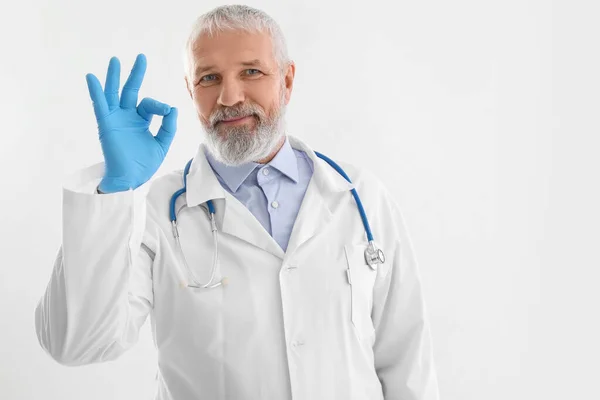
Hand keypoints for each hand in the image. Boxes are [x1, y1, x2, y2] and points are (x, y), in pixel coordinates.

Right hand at [85, 53, 177, 192]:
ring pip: (114, 93)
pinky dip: (96, 91)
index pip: (150, 105)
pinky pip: (100, 105)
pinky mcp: (106, 124)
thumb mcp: (162, 144)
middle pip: (130, 91)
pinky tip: (91, 78)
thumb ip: (168, 127)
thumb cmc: (144, 164)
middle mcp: (127, 117)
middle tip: (141, 57)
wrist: (130, 179)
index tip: (166, 112)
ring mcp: (116, 119)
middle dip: (136, 74)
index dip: (159, 106)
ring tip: (115, 61)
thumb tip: (172, 109)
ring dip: (114, 77)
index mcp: (140, 121)